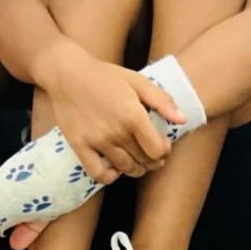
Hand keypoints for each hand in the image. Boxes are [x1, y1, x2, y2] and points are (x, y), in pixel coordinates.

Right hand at [49, 52, 186, 183]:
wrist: (67, 72)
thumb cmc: (104, 75)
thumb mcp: (137, 80)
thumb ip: (161, 101)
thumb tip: (183, 120)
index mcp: (132, 116)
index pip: (157, 150)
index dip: (164, 151)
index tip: (162, 145)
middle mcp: (116, 132)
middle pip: (143, 160)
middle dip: (153, 161)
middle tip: (152, 155)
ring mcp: (96, 141)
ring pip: (124, 168)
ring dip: (136, 169)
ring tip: (137, 162)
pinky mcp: (79, 145)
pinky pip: (98, 173)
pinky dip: (109, 176)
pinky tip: (114, 168)